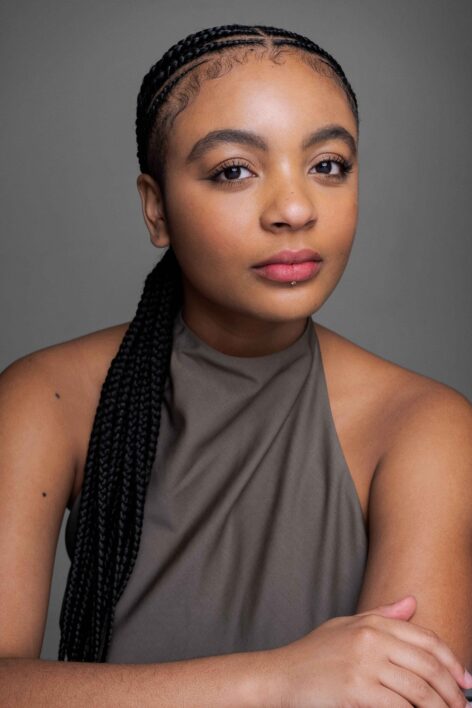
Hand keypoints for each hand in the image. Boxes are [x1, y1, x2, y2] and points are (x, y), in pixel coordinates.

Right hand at [263, 595, 470, 706]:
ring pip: (419, 691)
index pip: (426, 640)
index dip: (453, 662)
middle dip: (452, 691)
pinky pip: (399, 707)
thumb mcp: (347, 626)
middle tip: (462, 707)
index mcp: (373, 623)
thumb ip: (382, 615)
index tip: (465, 681)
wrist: (281, 675)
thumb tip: (413, 602)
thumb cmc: (315, 654)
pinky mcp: (355, 690)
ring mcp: (364, 664)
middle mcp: (371, 639)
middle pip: (428, 666)